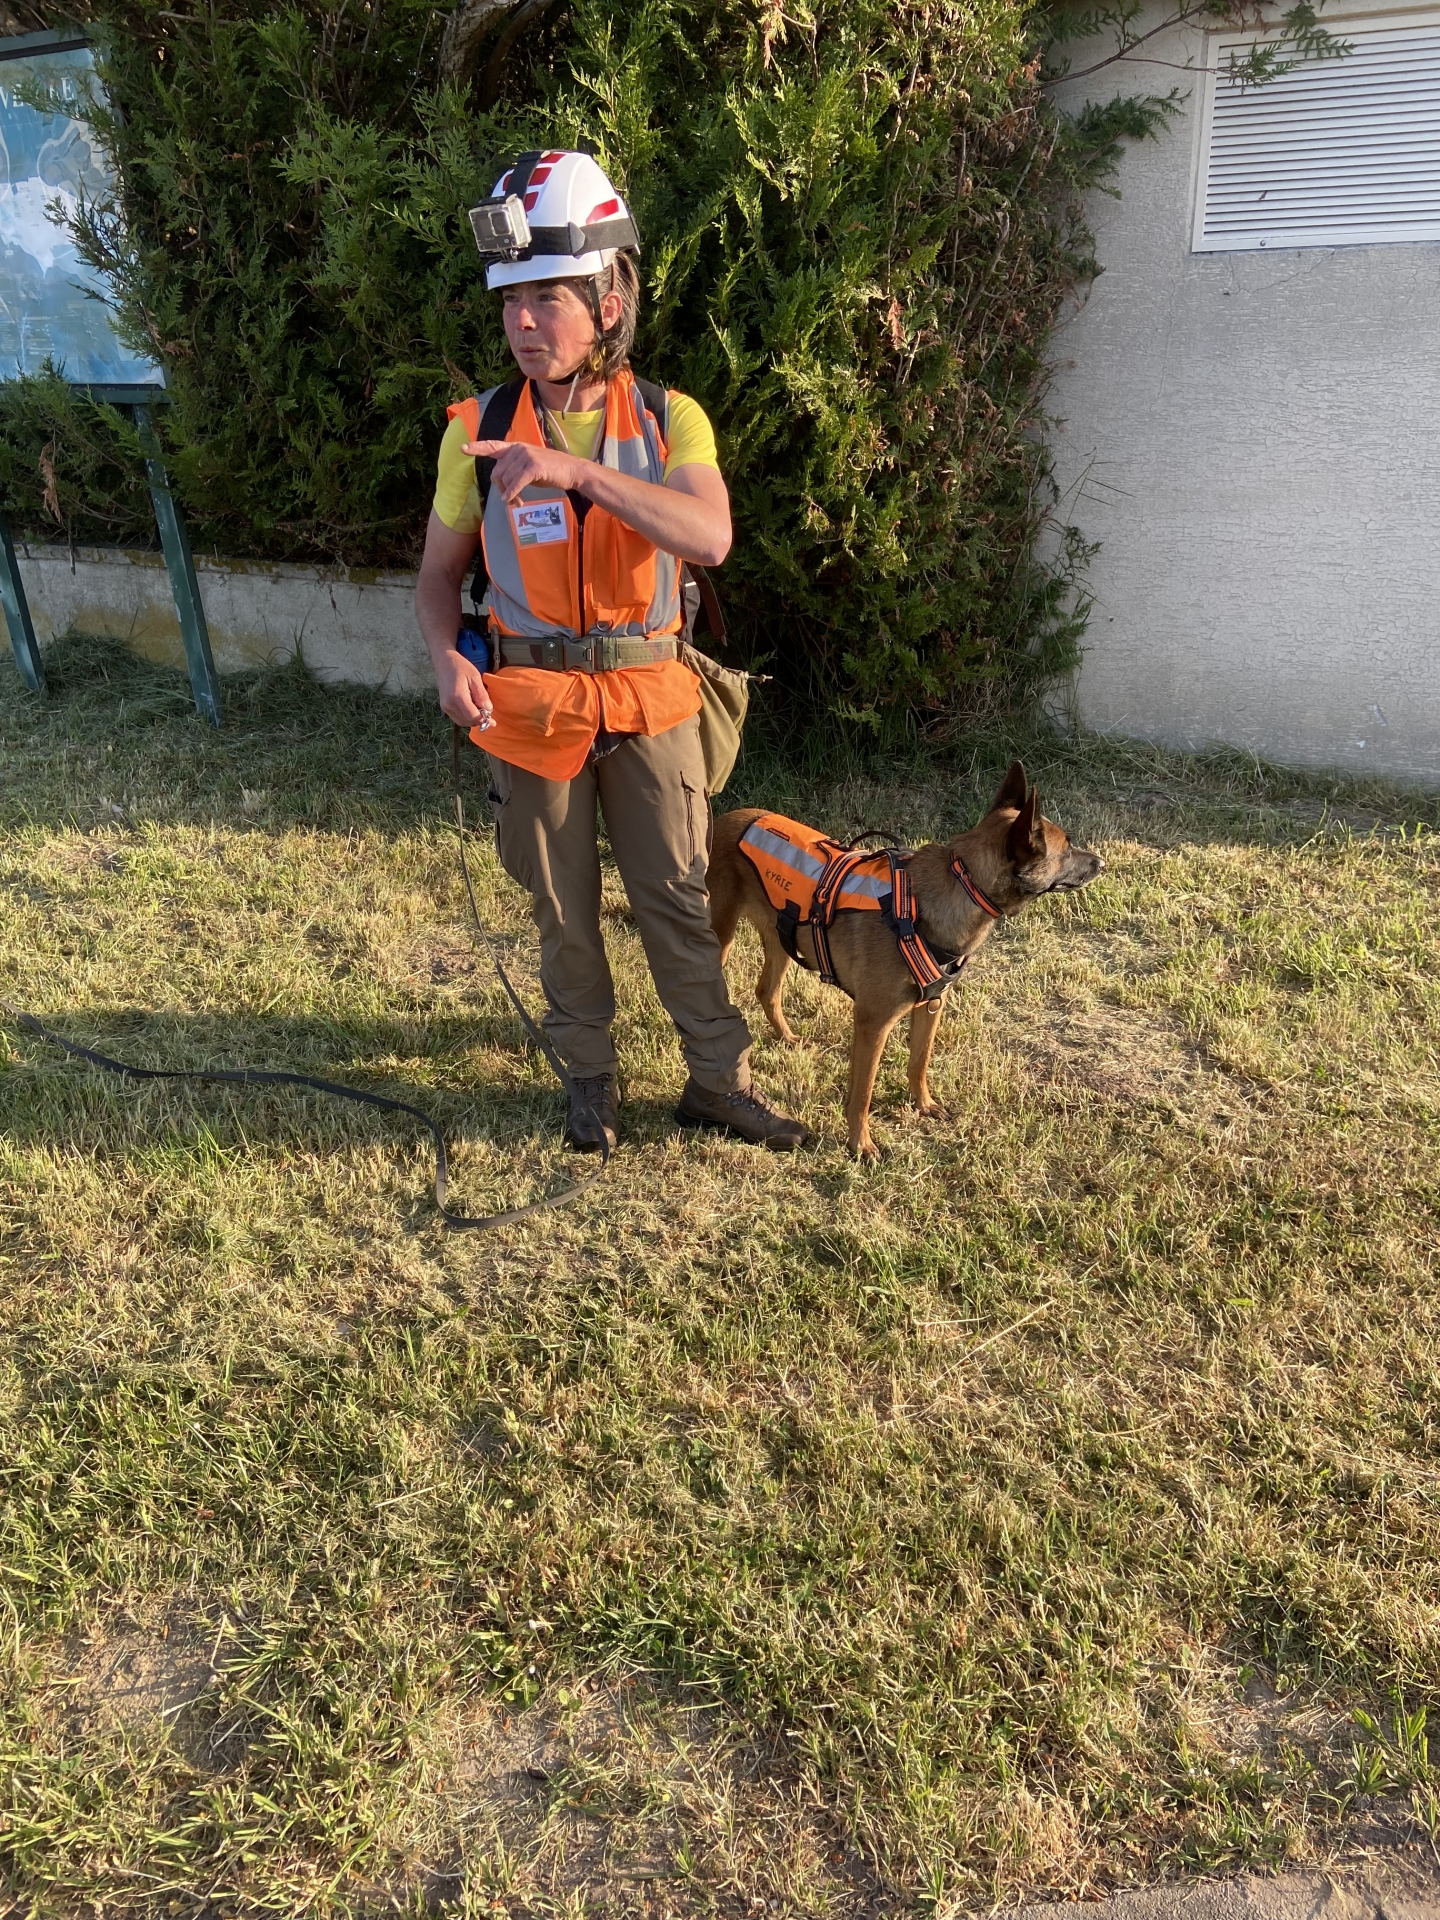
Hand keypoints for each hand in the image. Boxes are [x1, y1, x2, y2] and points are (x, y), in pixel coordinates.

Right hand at [434, 648, 493, 731]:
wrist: (444, 662)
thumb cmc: (461, 667)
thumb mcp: (475, 677)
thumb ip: (482, 694)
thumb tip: (489, 709)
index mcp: (458, 697)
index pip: (472, 717)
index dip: (484, 720)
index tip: (493, 720)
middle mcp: (449, 705)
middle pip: (468, 721)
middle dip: (479, 720)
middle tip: (488, 713)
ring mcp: (445, 707)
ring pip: (462, 722)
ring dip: (473, 719)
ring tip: (480, 709)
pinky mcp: (444, 707)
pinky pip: (458, 718)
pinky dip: (467, 717)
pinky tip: (472, 708)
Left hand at [462, 439, 581, 505]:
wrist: (572, 471)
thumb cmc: (551, 471)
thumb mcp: (529, 468)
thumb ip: (514, 471)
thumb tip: (503, 488)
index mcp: (516, 448)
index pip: (493, 446)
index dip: (477, 448)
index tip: (463, 449)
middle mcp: (518, 449)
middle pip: (498, 473)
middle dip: (502, 489)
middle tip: (512, 501)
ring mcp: (526, 456)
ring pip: (506, 480)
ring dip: (510, 495)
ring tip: (519, 502)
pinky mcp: (533, 466)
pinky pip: (516, 483)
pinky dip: (513, 494)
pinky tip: (515, 501)